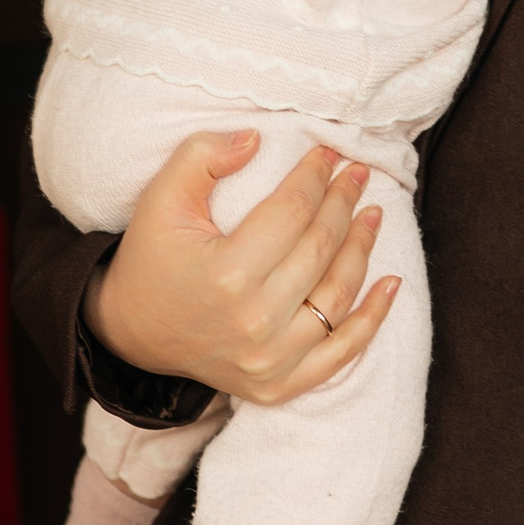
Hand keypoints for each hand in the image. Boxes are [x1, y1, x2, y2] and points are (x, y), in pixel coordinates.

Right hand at [87, 130, 396, 404]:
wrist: (132, 333)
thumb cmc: (152, 258)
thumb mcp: (161, 198)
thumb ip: (202, 156)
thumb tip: (256, 138)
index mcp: (227, 274)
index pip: (293, 211)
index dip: (315, 176)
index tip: (328, 153)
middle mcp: (254, 323)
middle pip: (320, 248)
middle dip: (344, 202)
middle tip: (357, 174)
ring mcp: (270, 361)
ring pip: (339, 295)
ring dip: (363, 249)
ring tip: (373, 214)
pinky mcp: (278, 386)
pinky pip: (342, 353)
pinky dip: (373, 319)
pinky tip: (392, 283)